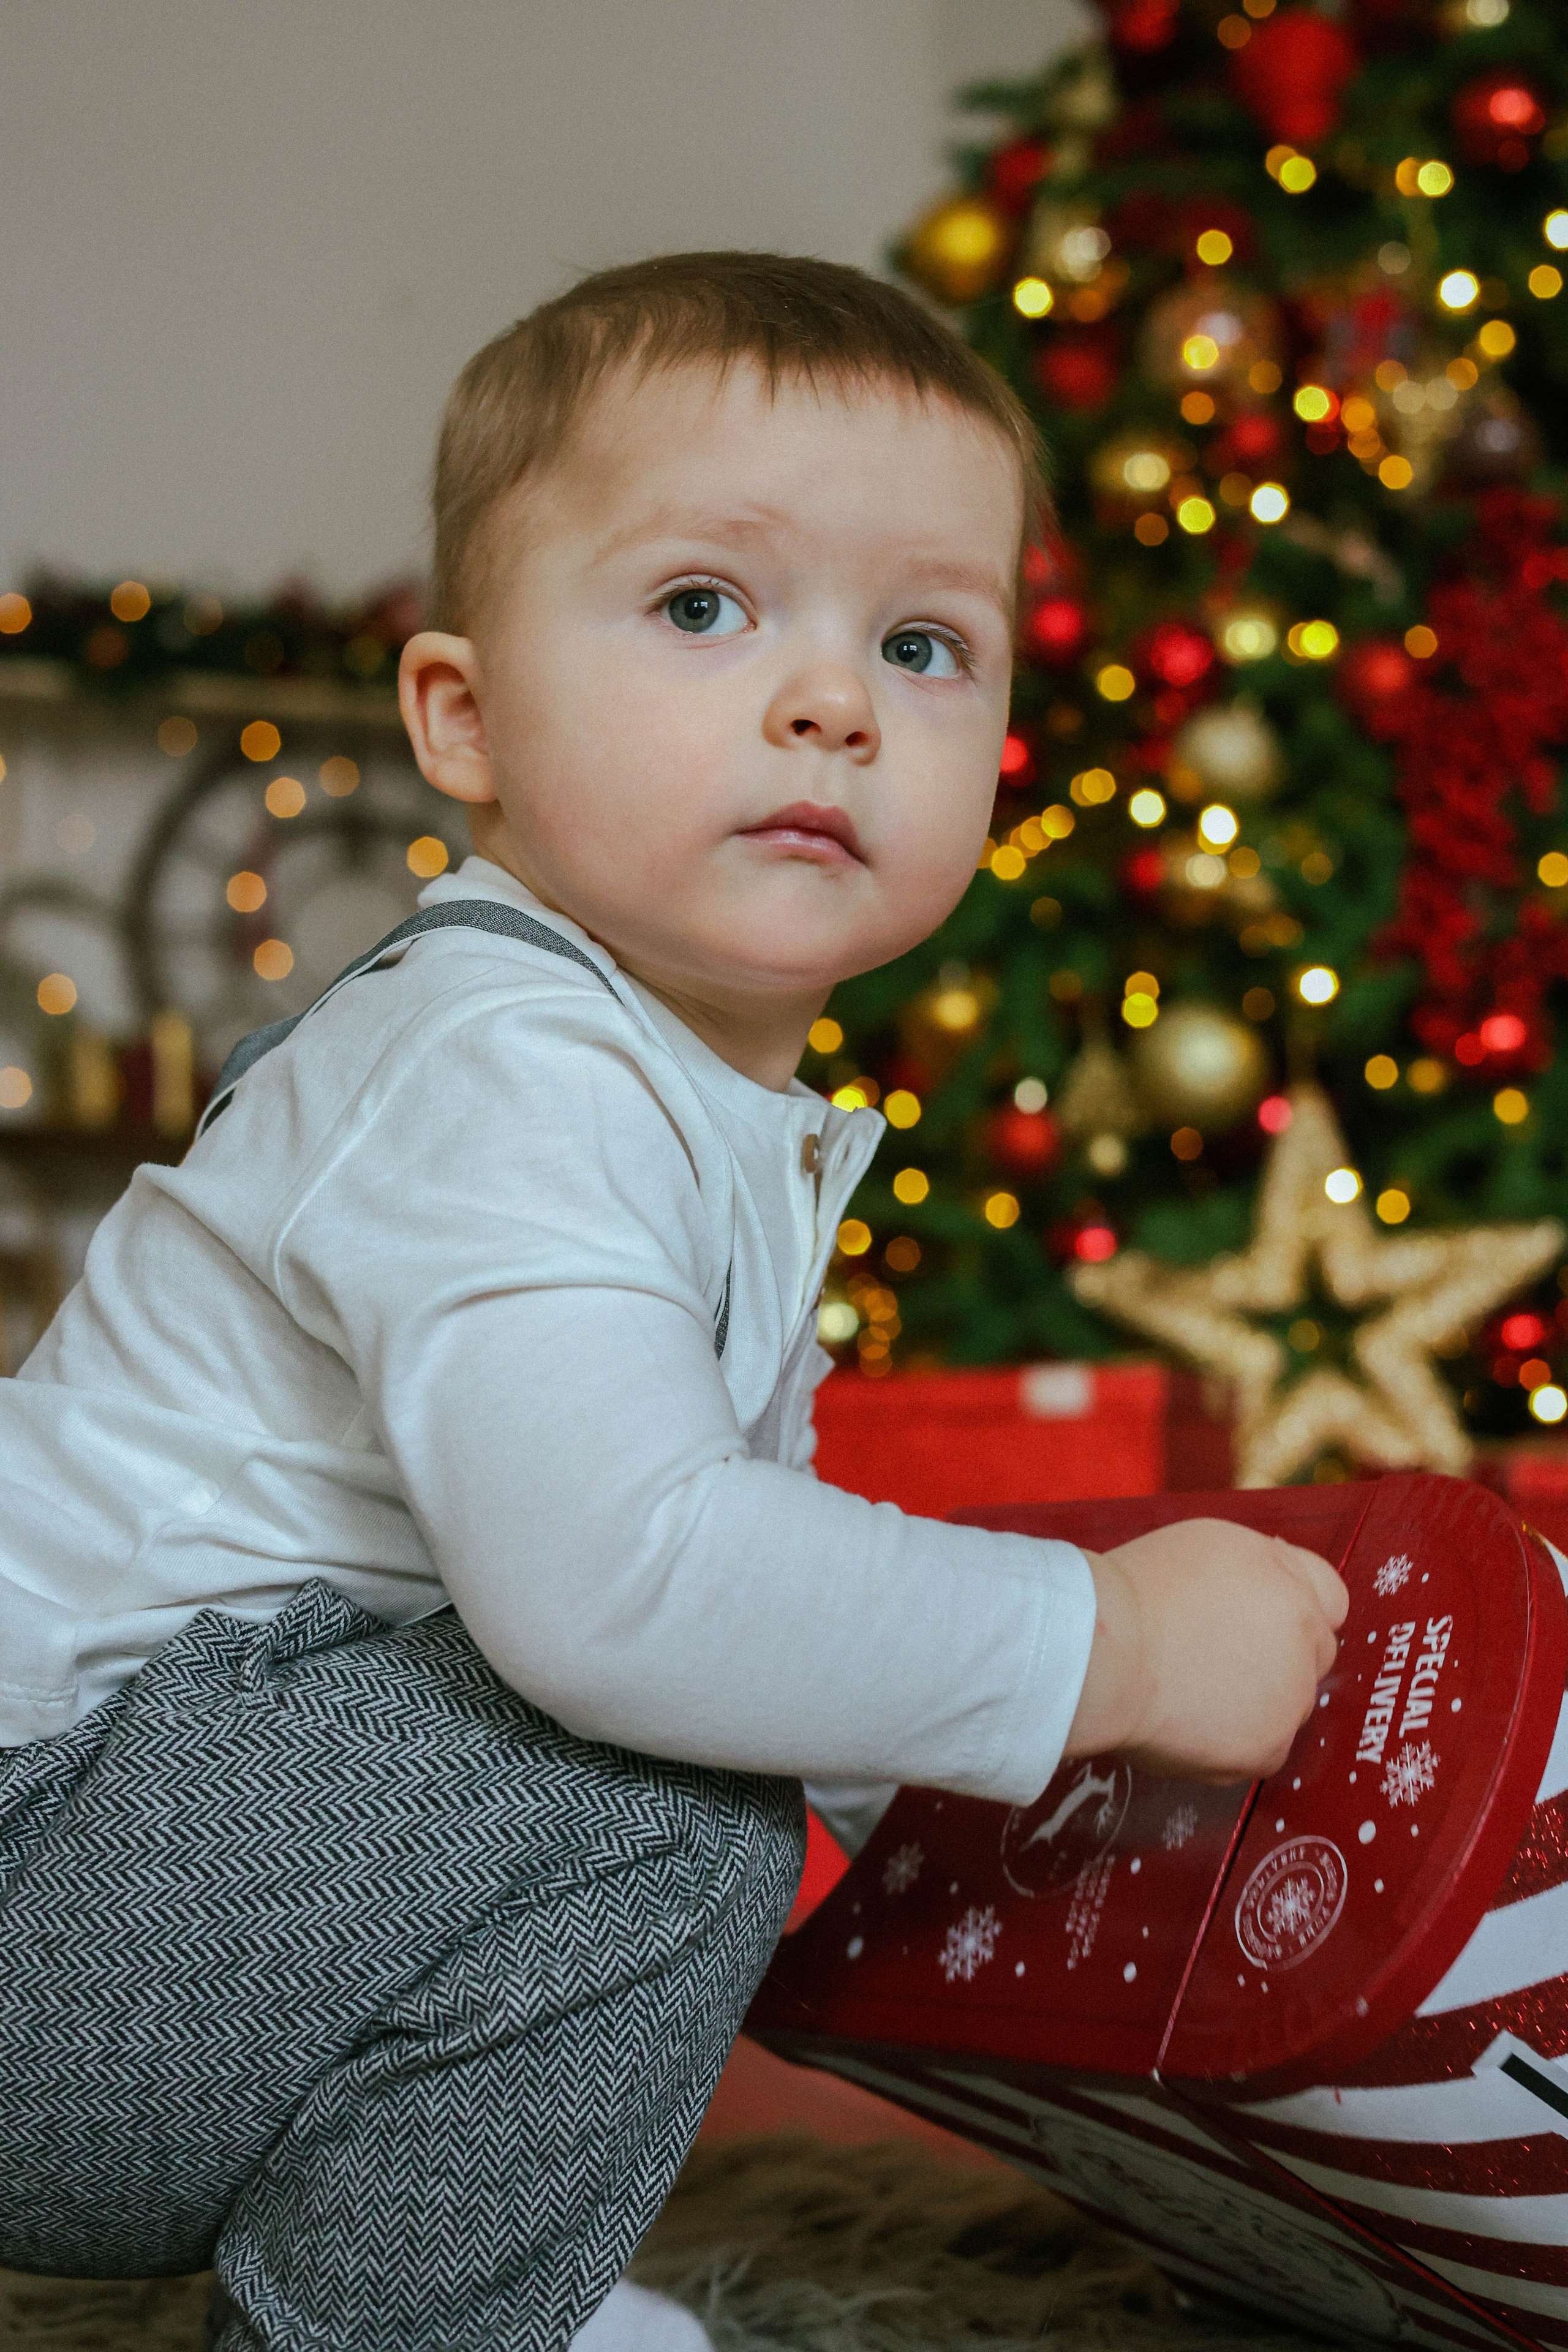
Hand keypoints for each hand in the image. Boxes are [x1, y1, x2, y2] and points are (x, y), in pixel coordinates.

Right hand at [1064, 1517, 1347, 1784]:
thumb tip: (1275, 1583)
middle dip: (1278, 1657)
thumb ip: (1258, 1566)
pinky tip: (1188, 1722)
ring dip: (1256, 1702)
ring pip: (1286, 1705)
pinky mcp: (1269, 1747)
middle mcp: (1303, 1636)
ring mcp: (1291, 1696)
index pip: (1330, 1598)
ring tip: (1191, 1691)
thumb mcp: (1205, 1545)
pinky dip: (1232, 1742)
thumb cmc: (1134, 1594)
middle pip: (1313, 1654)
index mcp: (1287, 1578)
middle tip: (1216, 1659)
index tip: (1264, 1620)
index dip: (1296, 1608)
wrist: (1104, 1656)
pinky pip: (1260, 1748)